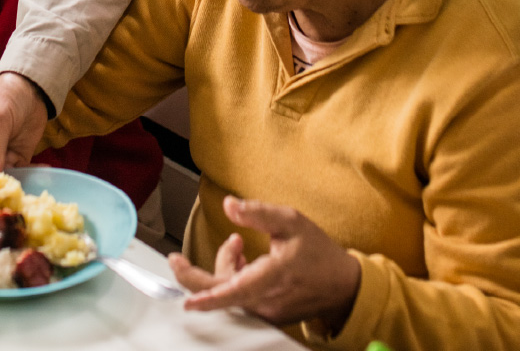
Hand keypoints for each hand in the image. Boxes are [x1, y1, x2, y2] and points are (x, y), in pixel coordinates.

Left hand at [169, 196, 361, 334]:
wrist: (343, 285)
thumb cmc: (317, 251)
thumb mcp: (291, 221)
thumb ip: (258, 213)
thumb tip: (229, 204)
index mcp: (271, 277)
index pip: (233, 291)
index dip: (207, 295)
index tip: (186, 299)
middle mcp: (264, 302)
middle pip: (220, 295)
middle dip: (196, 276)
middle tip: (177, 259)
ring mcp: (265, 312)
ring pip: (229, 293)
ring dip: (225, 267)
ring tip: (238, 244)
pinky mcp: (265, 315)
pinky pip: (239, 298)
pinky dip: (234, 278)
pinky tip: (246, 260)